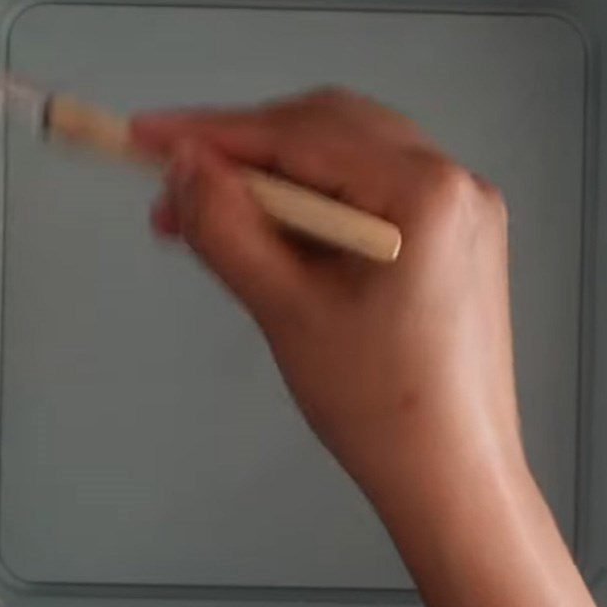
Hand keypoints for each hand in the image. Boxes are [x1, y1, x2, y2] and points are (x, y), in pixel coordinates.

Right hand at [131, 89, 603, 606]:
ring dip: (275, 176)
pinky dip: (314, 200)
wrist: (453, 478)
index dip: (213, 131)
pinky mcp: (455, 231)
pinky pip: (370, 188)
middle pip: (328, 128)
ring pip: (348, 155)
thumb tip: (183, 162)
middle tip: (175, 188)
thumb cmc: (374, 404)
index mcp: (425, 190)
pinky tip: (272, 231)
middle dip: (245, 151)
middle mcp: (455, 176)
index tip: (144, 136)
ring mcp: (462, 203)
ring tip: (211, 215)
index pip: (301, 134)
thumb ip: (226, 226)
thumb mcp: (285, 310)